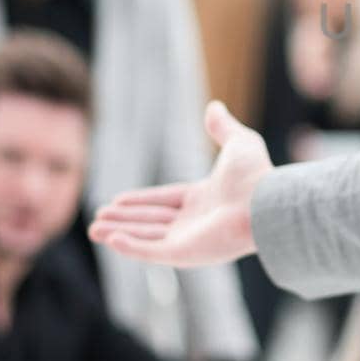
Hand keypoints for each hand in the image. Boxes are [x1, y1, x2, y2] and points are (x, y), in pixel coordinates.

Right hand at [89, 101, 271, 267]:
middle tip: (98, 219)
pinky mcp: (186, 254)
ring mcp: (190, 240)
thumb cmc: (255, 175)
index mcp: (206, 200)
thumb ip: (223, 127)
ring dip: (120, 234)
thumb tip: (215, 106)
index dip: (141, 201)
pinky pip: (153, 253)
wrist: (264, 202)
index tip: (117, 200)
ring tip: (95, 229)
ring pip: (147, 238)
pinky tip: (112, 239)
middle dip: (125, 220)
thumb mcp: (238, 142)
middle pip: (152, 222)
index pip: (165, 201)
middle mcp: (197, 223)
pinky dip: (132, 247)